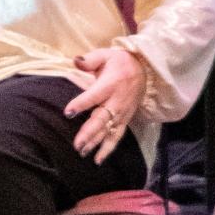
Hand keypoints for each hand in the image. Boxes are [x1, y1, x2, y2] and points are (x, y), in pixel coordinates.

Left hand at [64, 47, 146, 162]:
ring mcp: (122, 112)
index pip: (93, 96)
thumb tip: (75, 61)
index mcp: (110, 84)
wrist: (146, 70)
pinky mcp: (126, 119)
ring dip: (96, 143)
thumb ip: (90, 60)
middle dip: (89, 132)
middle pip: (101, 118)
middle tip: (76, 144)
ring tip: (83, 153)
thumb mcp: (106, 54)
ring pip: (109, 130)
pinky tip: (98, 159)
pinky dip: (108, 148)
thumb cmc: (121, 62)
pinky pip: (117, 136)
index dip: (81, 104)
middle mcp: (117, 100)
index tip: (68, 112)